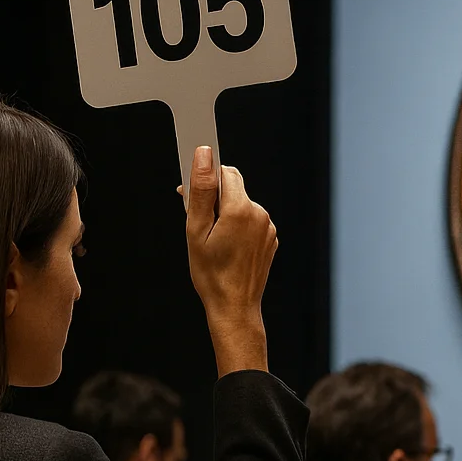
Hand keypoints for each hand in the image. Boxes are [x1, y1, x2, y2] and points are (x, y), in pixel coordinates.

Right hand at [181, 145, 274, 375]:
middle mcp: (259, 214)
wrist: (234, 306)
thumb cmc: (211, 273)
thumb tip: (204, 154)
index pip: (225, 171)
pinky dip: (237, 228)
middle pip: (234, 188)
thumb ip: (201, 189)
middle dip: (215, 198)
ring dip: (226, 214)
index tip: (192, 193)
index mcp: (241, 208)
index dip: (206, 179)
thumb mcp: (196, 229)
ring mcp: (268, 228)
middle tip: (199, 223)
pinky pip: (251, 222)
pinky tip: (227, 248)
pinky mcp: (270, 240)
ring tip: (213, 241)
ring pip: (242, 206)